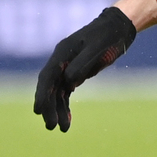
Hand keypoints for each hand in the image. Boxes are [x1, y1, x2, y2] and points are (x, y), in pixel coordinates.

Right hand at [33, 6, 137, 131]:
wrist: (118, 27)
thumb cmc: (109, 36)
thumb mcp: (98, 48)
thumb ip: (83, 63)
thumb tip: (68, 80)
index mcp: (63, 52)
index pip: (47, 76)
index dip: (42, 93)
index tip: (38, 110)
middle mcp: (61, 61)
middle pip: (50, 86)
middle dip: (49, 107)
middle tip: (51, 126)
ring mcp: (66, 67)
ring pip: (57, 92)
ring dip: (57, 110)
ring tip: (61, 129)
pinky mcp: (74, 73)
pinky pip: (66, 92)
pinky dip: (65, 106)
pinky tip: (67, 120)